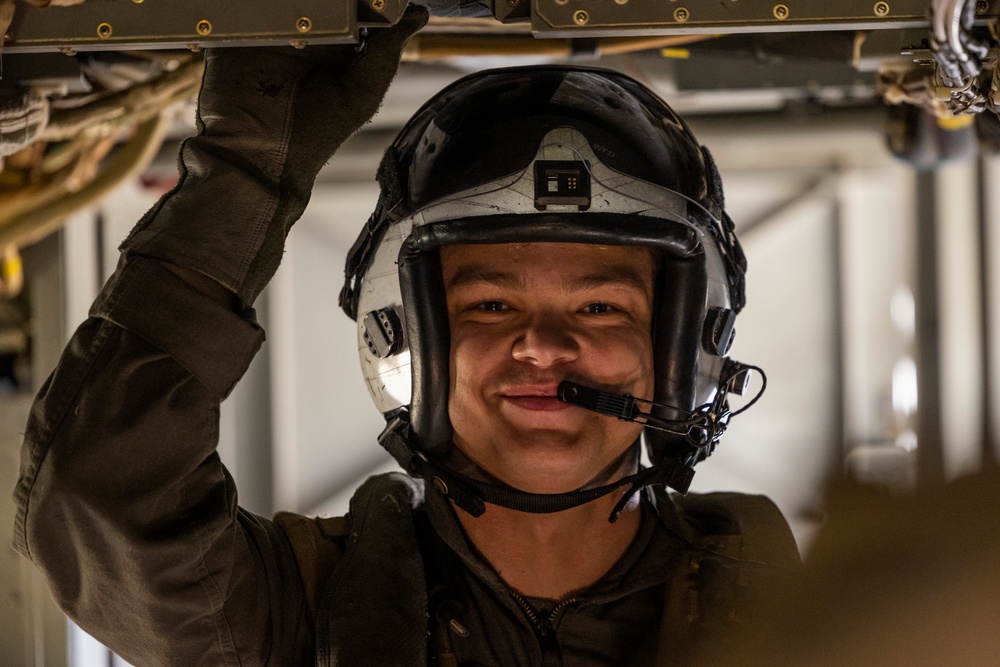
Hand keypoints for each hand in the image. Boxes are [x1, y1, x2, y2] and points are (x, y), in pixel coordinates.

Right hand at [121, 6, 427, 308]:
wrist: (261, 156)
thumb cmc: (320, 130)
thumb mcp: (363, 88)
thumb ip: (386, 47)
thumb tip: (418, 11)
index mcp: (337, 44)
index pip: (353, 4)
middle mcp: (303, 33)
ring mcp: (268, 30)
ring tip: (301, 0)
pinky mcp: (231, 32)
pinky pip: (238, 6)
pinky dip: (247, 2)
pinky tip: (268, 4)